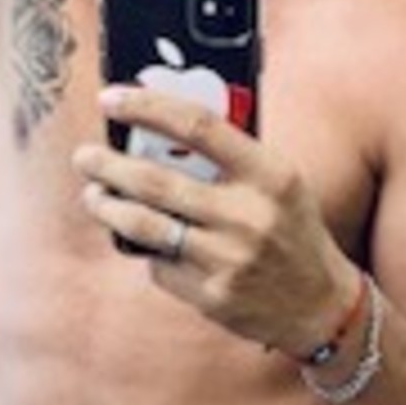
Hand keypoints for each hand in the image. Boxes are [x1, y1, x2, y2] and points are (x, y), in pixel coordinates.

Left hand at [72, 86, 358, 354]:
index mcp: (270, 175)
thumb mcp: (278, 184)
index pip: (199, 126)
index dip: (147, 108)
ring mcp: (229, 259)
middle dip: (109, 166)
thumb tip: (157, 129)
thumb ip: (230, 158)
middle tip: (85, 156)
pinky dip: (146, 251)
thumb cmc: (289, 230)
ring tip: (94, 196)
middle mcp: (249, 216)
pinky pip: (160, 266)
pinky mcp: (212, 296)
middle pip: (157, 181)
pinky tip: (146, 243)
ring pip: (146, 227)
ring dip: (109, 207)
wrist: (320, 305)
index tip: (112, 99)